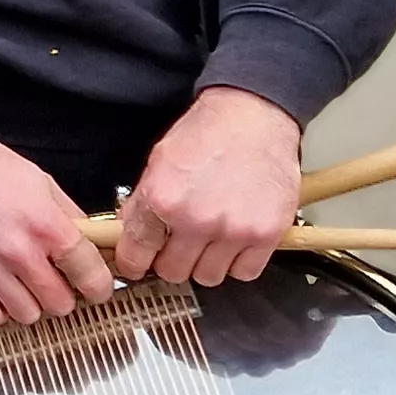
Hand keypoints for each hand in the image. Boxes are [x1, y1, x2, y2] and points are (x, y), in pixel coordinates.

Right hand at [0, 144, 114, 325]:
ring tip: (23, 289)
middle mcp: (20, 251)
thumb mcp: (40, 181)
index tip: (96, 290)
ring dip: (29, 306)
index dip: (99, 287)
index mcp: (46, 225)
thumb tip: (89, 239)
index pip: (90, 274)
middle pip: (60, 304)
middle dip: (62, 297)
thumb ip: (68, 213)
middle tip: (54, 285)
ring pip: (27, 315)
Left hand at [116, 87, 303, 284]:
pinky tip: (235, 241)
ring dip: (206, 263)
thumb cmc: (209, 133)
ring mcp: (233, 230)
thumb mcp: (159, 162)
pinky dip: (239, 263)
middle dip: (172, 260)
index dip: (134, 261)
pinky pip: (245, 273)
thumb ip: (142, 202)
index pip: (136, 254)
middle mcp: (197, 220)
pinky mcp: (266, 235)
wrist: (254, 117)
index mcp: (163, 199)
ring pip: (209, 278)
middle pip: (173, 272)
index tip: (138, 263)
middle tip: (178, 244)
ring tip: (210, 239)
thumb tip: (129, 233)